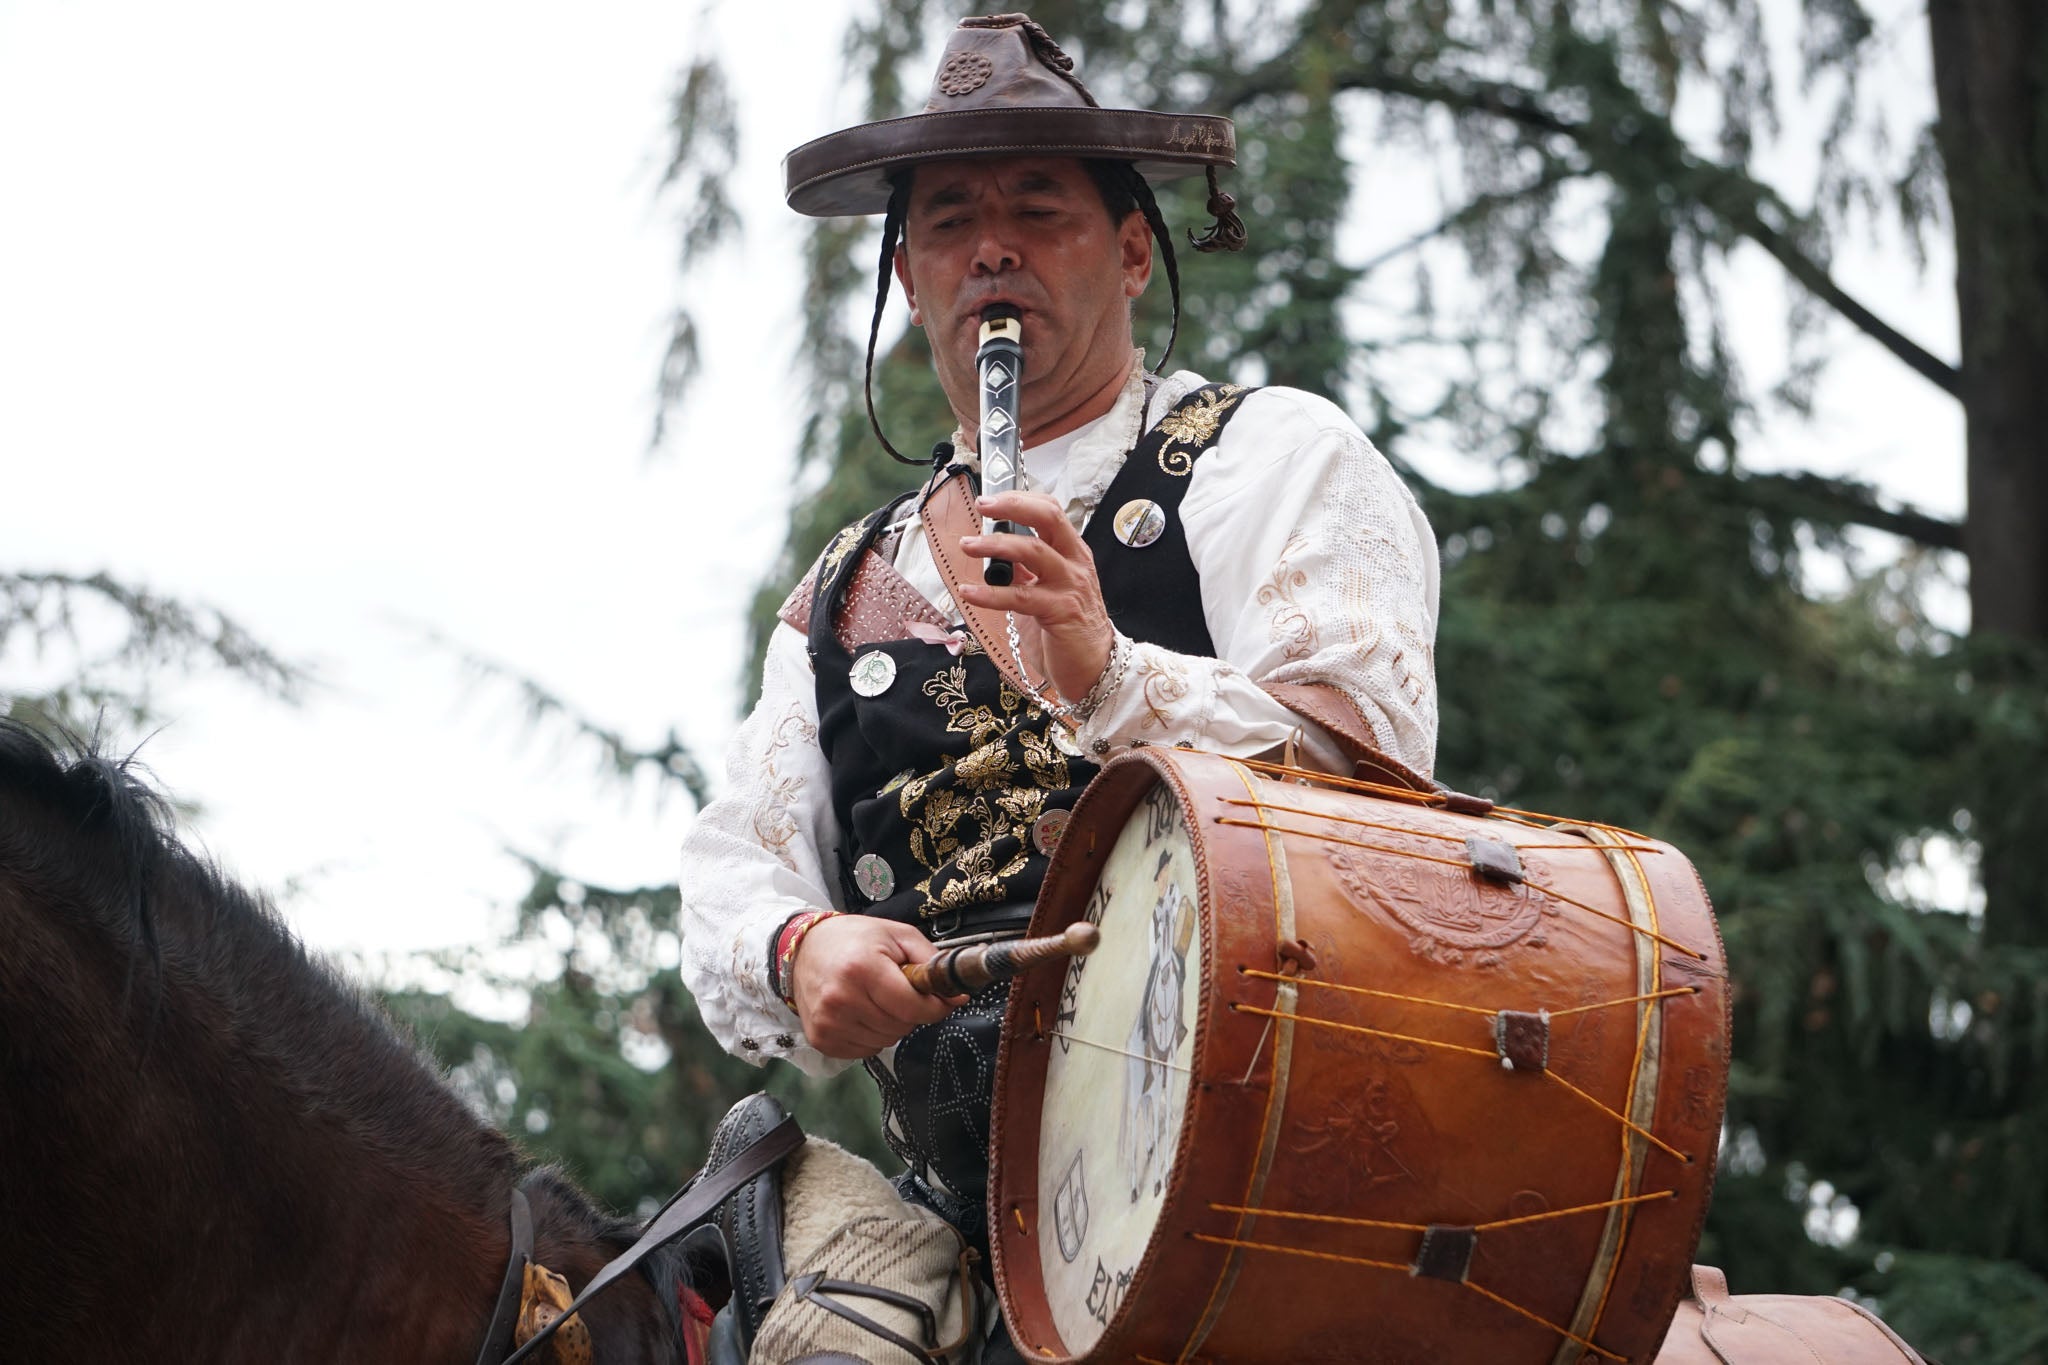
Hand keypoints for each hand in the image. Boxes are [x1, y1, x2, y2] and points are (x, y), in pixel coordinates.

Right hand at [790, 914, 960, 1057]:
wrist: (803, 949)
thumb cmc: (853, 939)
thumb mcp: (897, 935)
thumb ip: (930, 960)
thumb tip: (957, 993)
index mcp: (862, 969)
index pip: (913, 1007)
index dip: (935, 1007)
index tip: (940, 999)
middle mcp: (842, 999)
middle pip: (901, 1026)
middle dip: (910, 1012)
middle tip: (898, 991)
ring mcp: (829, 1022)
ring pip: (885, 1041)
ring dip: (890, 1025)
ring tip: (876, 999)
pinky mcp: (821, 1038)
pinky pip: (865, 1051)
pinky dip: (871, 1035)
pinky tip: (861, 1012)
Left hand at [956, 490, 1113, 704]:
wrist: (1094, 668)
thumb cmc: (1068, 628)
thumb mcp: (1045, 590)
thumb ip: (1026, 570)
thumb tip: (994, 553)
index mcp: (1072, 553)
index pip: (1050, 511)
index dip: (1020, 499)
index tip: (991, 499)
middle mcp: (1074, 563)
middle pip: (1048, 518)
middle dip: (1013, 506)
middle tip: (982, 506)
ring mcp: (1070, 586)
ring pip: (1033, 550)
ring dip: (995, 545)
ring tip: (968, 545)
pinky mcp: (1060, 612)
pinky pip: (1020, 596)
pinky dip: (990, 592)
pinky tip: (969, 591)